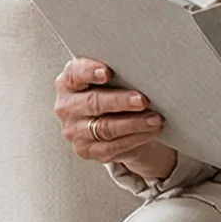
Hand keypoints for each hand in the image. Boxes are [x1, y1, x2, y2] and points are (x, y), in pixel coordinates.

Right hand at [54, 57, 176, 180]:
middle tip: (142, 100)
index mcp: (68, 82)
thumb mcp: (113, 79)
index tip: (108, 73)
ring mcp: (73, 131)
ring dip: (133, 123)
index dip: (90, 72)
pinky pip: (111, 147)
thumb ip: (118, 73)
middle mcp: (66, 107)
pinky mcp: (85, 150)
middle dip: (120, 101)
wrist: (117, 122)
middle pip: (92, 103)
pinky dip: (134, 139)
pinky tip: (150, 132)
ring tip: (154, 118)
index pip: (74, 74)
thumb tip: (141, 71)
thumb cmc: (114, 93)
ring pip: (104, 128)